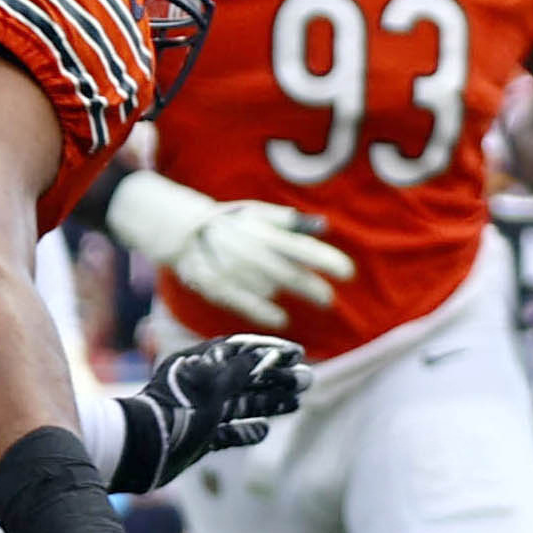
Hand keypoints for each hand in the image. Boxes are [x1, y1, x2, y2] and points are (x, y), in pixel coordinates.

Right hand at [108, 170, 349, 327]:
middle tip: (328, 299)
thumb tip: (323, 226)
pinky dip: (264, 312)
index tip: (348, 274)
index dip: (326, 261)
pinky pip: (244, 304)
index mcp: (263, 231)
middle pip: (289, 274)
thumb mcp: (259, 213)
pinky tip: (281, 319)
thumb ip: (291, 222)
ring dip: (286, 294)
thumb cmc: (232, 221)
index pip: (301, 248)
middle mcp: (250, 250)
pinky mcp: (218, 287)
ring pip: (269, 289)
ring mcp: (233, 270)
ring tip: (302, 294)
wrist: (184, 231)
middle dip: (313, 288)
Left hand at [109, 335, 309, 490]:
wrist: (143, 450)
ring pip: (239, 405)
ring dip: (268, 403)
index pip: (239, 351)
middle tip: (308, 379)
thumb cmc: (177, 411)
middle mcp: (199, 386)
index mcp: (199, 364)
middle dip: (276, 378)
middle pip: (244, 378)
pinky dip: (245, 431)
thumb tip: (261, 355)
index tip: (297, 353)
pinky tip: (263, 431)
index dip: (269, 350)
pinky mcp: (197, 438)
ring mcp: (199, 413)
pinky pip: (226, 432)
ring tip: (297, 402)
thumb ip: (239, 369)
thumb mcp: (212, 385)